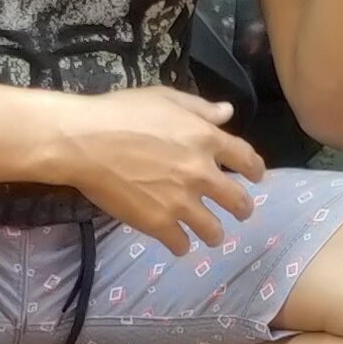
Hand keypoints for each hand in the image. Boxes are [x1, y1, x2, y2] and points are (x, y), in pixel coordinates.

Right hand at [43, 88, 265, 253]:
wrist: (86, 142)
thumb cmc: (120, 112)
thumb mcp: (164, 98)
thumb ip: (199, 108)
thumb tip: (227, 112)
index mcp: (205, 139)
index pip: (245, 158)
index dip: (255, 169)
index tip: (256, 177)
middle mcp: (201, 173)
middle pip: (237, 201)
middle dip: (243, 209)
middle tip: (241, 213)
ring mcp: (181, 202)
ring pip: (213, 230)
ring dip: (214, 233)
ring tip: (210, 235)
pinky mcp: (159, 224)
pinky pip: (182, 244)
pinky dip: (181, 244)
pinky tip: (177, 243)